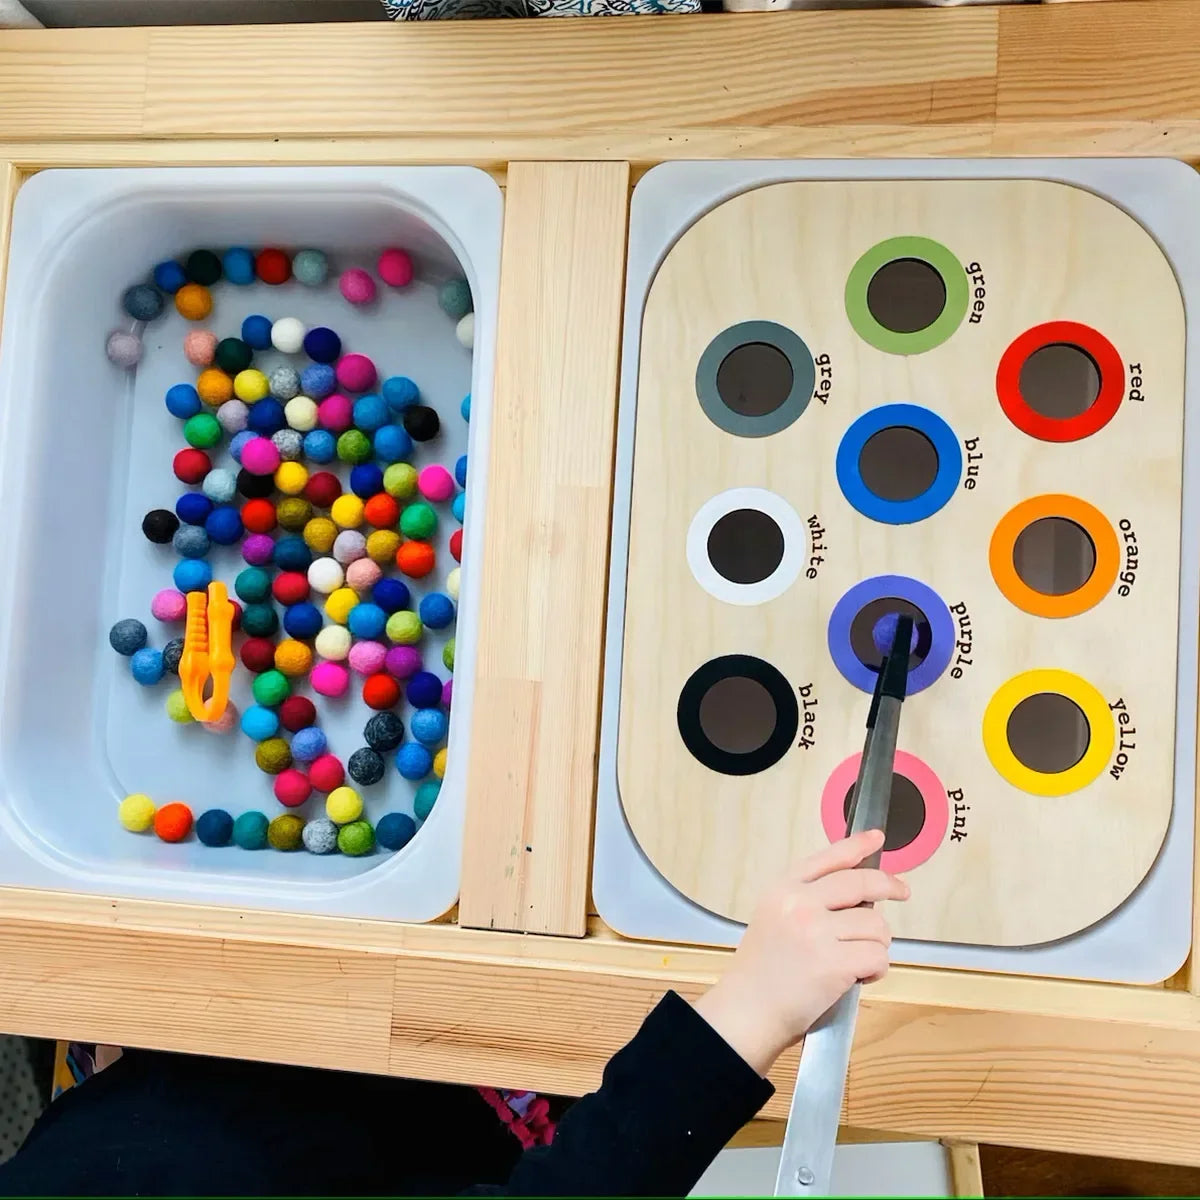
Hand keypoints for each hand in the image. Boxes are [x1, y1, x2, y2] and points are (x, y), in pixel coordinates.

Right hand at [692, 830, 908, 1074]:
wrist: (748, 1010)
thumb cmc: (761, 972)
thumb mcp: (774, 917)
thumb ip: (808, 899)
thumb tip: (860, 892)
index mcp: (783, 889)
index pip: (829, 858)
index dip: (857, 845)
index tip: (876, 837)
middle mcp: (800, 903)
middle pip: (861, 882)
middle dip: (889, 885)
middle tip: (901, 891)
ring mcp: (817, 932)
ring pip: (876, 924)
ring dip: (875, 944)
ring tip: (853, 960)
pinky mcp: (834, 962)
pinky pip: (878, 956)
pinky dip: (875, 970)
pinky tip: (855, 977)